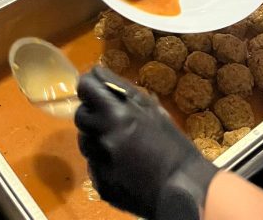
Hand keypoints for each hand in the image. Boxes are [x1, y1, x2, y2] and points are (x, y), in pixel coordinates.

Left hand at [75, 66, 215, 219]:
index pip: (85, 88)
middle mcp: (103, 136)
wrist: (182, 189)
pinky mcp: (100, 185)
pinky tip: (122, 163)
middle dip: (91, 112)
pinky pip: (93, 165)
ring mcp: (100, 163)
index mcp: (117, 113)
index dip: (88, 86)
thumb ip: (122, 91)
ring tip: (118, 141)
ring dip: (96, 137)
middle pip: (80, 115)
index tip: (93, 88)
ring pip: (85, 141)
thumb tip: (98, 74)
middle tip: (108, 116)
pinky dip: (103, 161)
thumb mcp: (152, 109)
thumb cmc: (172, 144)